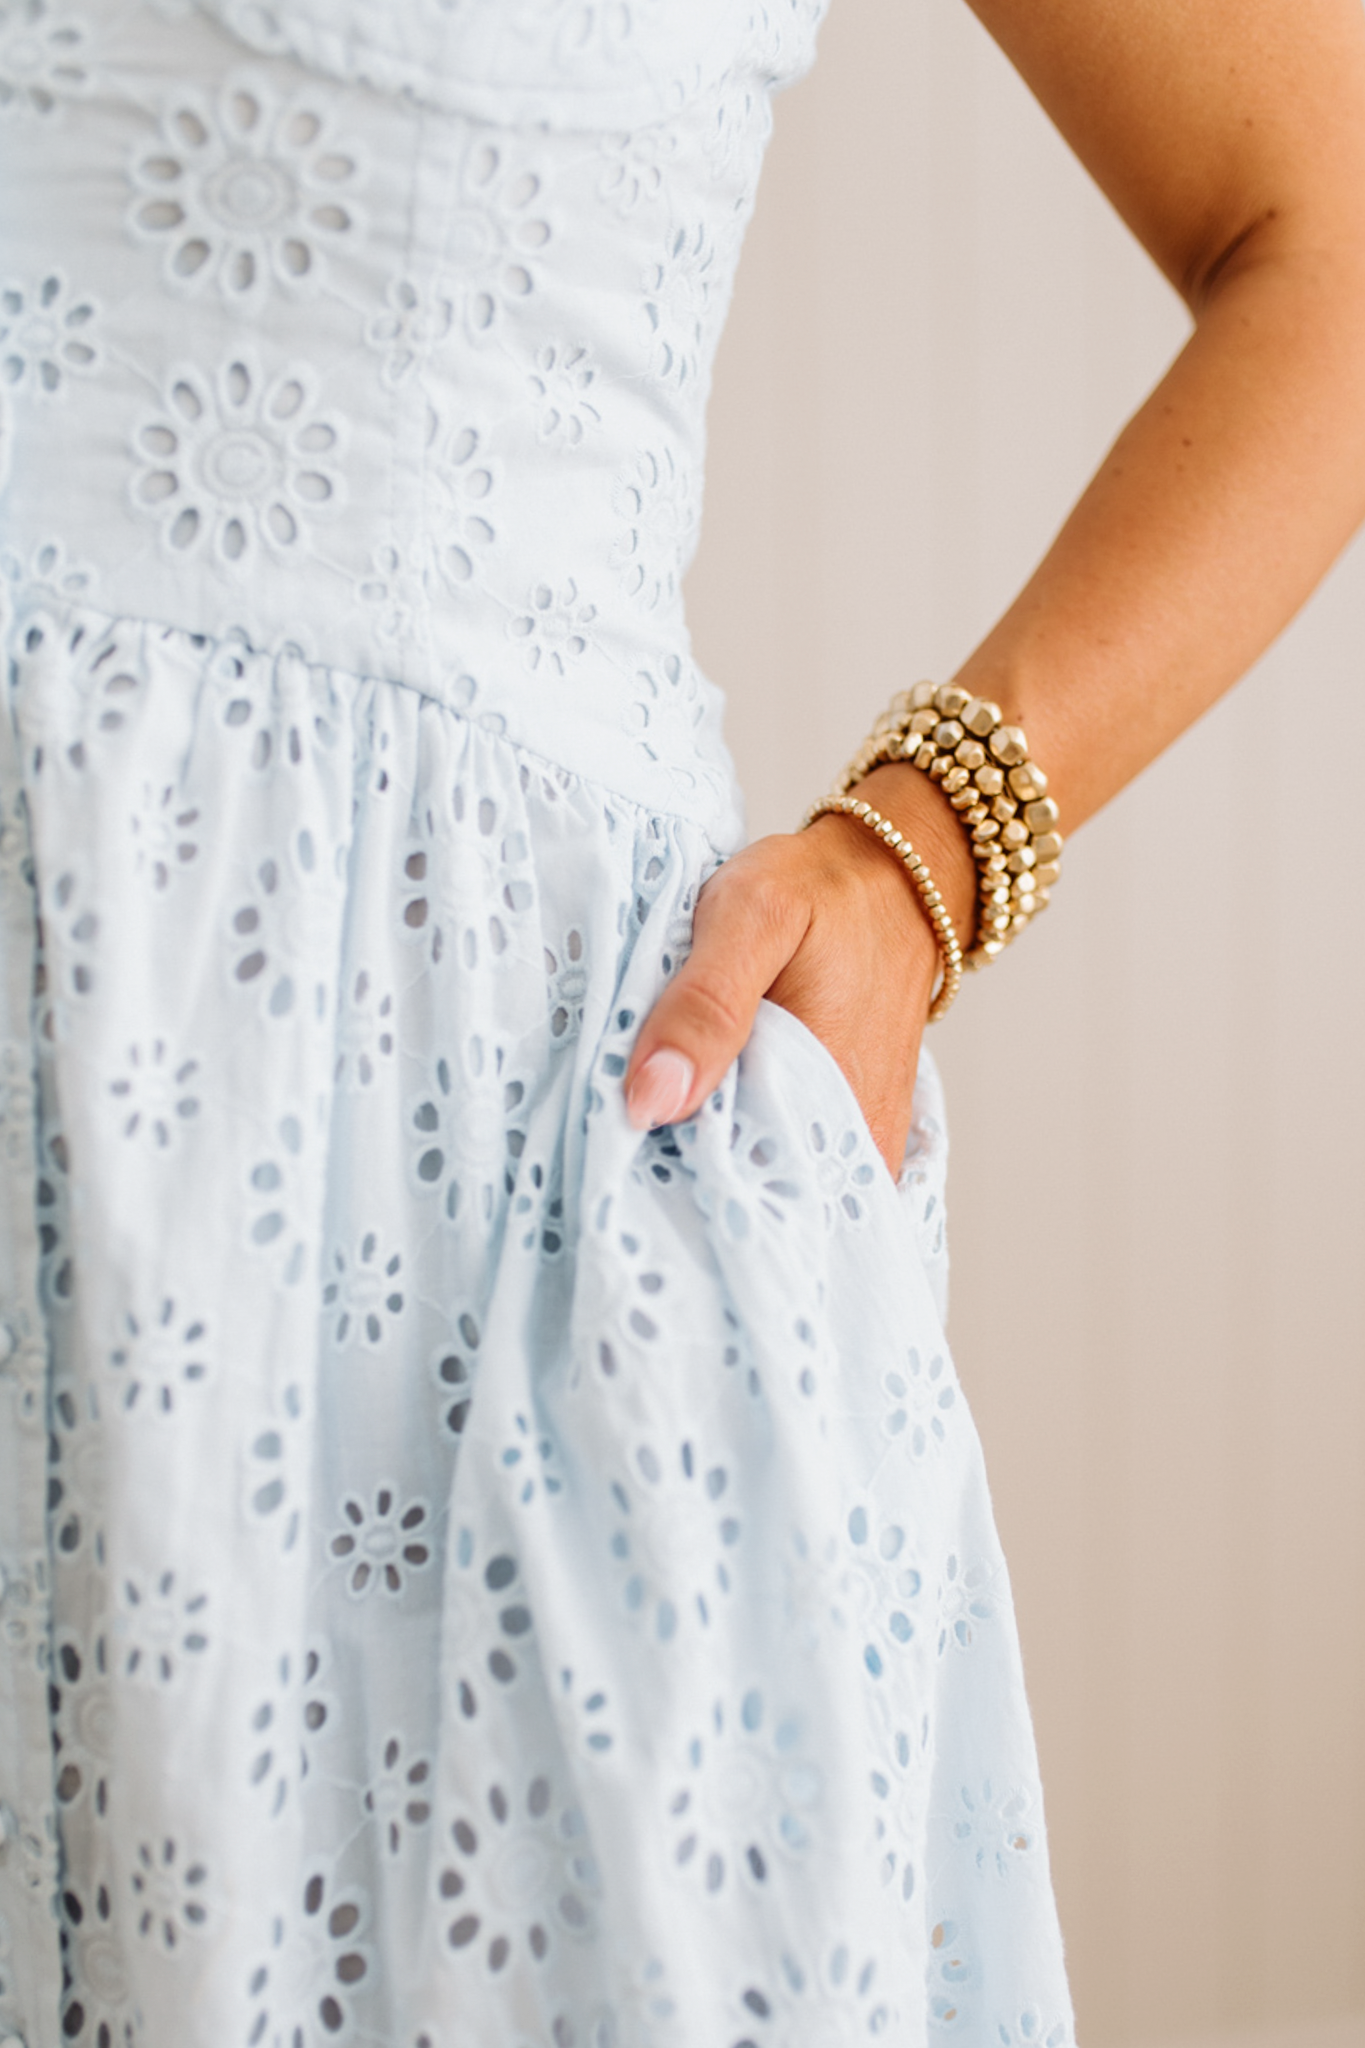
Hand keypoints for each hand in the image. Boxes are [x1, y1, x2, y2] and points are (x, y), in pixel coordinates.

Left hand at [624, 764, 976, 1175]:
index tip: (614, 1150)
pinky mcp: (854, 1131)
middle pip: (749, 1195)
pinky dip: (740, 1140)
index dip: (664, 1176)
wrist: (897, 877)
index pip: (734, 1190)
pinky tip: (705, 1109)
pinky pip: (786, 1160)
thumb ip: (704, 1006)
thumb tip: (651, 1102)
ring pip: (765, 1180)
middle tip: (625, 1131)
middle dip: (682, 1171)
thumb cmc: (823, 892)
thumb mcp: (753, 917)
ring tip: (660, 1118)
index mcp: (832, 1102)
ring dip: (708, 1155)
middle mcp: (858, 1143)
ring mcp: (860, 1143)